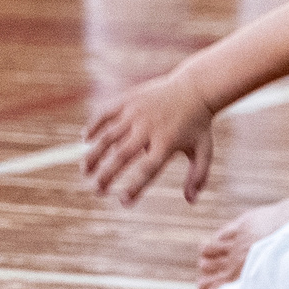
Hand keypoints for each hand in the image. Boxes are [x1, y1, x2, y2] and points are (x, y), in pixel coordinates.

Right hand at [82, 70, 218, 205]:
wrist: (196, 87)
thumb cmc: (198, 123)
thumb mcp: (204, 150)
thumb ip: (198, 176)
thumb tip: (190, 201)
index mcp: (167, 143)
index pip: (147, 170)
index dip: (135, 187)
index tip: (123, 201)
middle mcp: (149, 128)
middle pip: (122, 155)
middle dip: (106, 175)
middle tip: (96, 190)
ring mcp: (136, 112)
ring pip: (108, 136)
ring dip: (94, 154)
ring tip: (85, 170)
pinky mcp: (129, 99)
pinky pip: (106, 113)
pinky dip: (94, 126)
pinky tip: (86, 139)